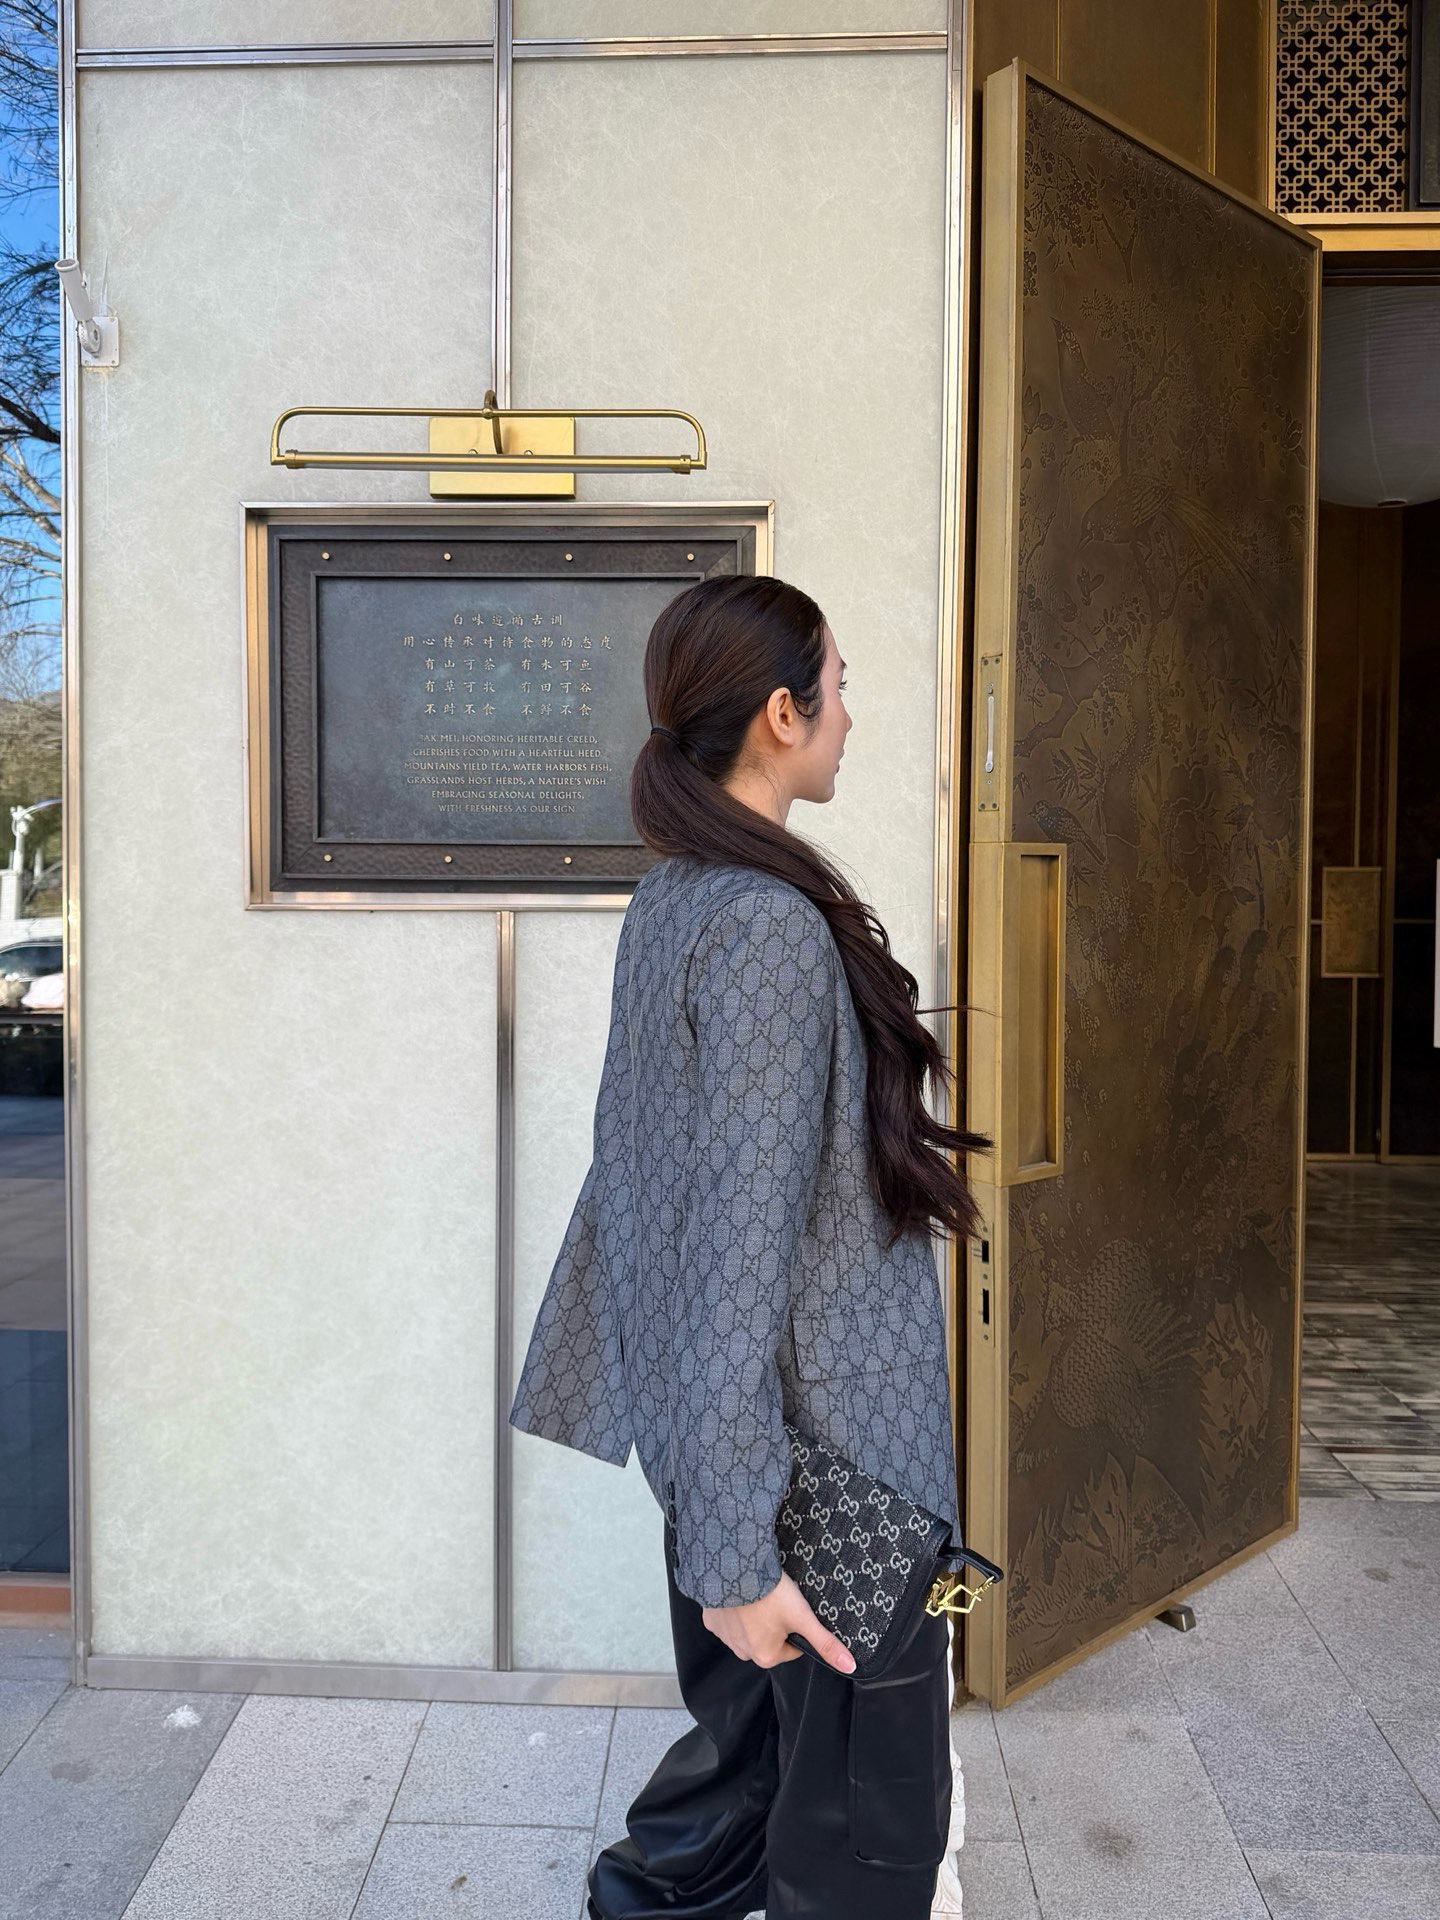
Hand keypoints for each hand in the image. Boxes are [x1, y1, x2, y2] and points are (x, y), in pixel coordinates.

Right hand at [702, 1571, 855, 1673]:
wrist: (734, 1568)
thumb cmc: (770, 1594)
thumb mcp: (803, 1617)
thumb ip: (826, 1643)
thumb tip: (850, 1666)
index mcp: (765, 1656)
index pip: (791, 1649)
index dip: (796, 1628)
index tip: (793, 1611)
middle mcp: (742, 1652)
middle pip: (768, 1640)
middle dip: (774, 1623)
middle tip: (776, 1600)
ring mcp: (724, 1636)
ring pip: (747, 1630)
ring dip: (753, 1617)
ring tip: (759, 1594)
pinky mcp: (711, 1620)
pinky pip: (727, 1618)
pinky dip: (734, 1608)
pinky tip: (740, 1593)